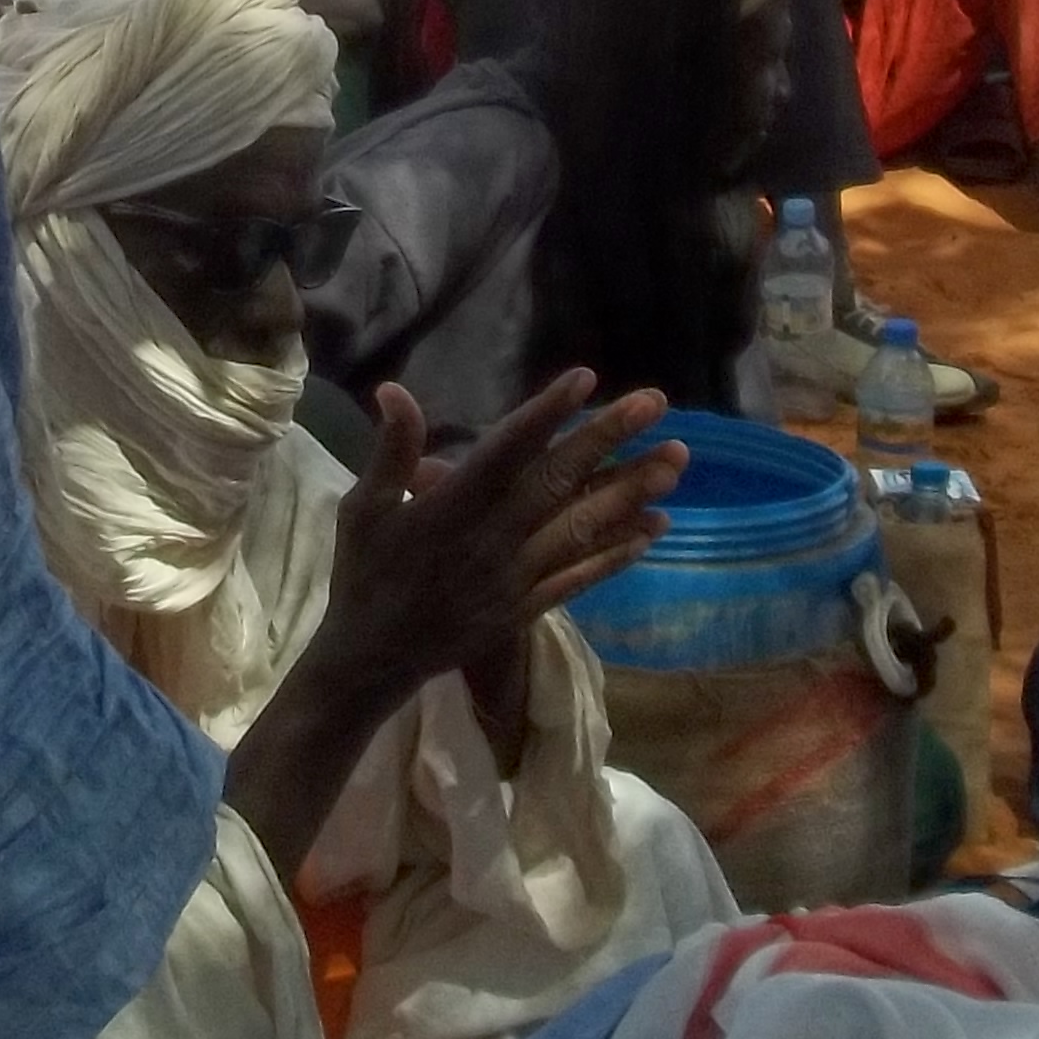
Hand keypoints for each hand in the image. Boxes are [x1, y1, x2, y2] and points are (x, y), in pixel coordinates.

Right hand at [306, 374, 679, 720]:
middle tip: (656, 402)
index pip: (508, 450)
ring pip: (583, 528)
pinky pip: (581, 576)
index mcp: (453, 506)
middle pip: (559, 481)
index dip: (548, 413)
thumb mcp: (363, 508)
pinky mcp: (529, 608)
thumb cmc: (365, 574)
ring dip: (630, 492)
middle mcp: (494, 538)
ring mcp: (517, 577)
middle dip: (609, 438)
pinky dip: (619, 553)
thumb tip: (393, 389)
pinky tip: (654, 529)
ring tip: (675, 461)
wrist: (372, 660)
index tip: (587, 378)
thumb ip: (390, 450)